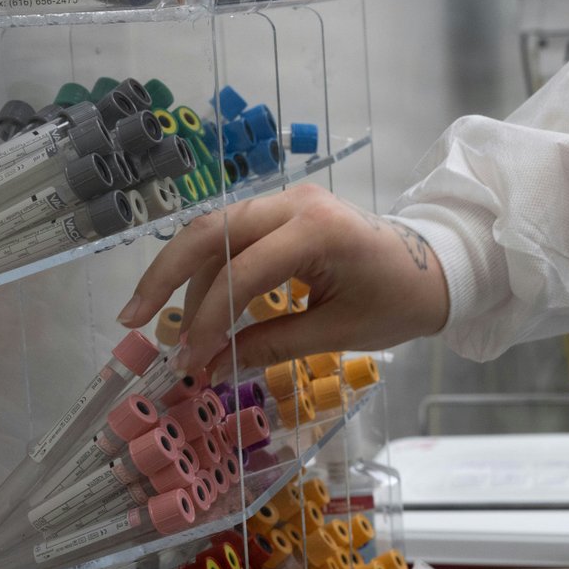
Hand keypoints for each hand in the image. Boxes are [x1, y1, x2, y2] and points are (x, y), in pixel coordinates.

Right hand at [117, 184, 448, 378]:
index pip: (241, 273)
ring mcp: (289, 200)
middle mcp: (297, 203)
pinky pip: (234, 233)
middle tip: (132, 320)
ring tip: (165, 327)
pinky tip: (193, 304)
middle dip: (167, 278)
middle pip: (211, 233)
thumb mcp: (338, 333)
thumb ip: (271, 344)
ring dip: (184, 276)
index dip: (207, 321)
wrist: (436, 267)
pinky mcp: (286, 209)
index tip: (188, 363)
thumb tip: (211, 367)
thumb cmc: (398, 301)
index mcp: (318, 231)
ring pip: (215, 231)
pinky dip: (209, 267)